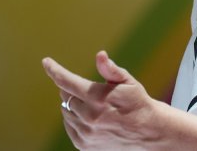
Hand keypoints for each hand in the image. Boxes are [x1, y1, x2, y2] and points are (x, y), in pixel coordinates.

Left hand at [42, 50, 164, 148]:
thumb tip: (100, 55)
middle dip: (72, 89)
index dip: (54, 70)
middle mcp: (89, 117)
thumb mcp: (129, 83)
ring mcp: (86, 133)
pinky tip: (88, 117)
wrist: (149, 133)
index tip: (46, 62)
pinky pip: (69, 127)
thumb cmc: (138, 104)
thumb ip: (111, 70)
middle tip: (87, 90)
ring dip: (73, 105)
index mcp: (98, 98)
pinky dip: (73, 119)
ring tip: (92, 105)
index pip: (67, 81)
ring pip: (66, 112)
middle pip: (66, 96)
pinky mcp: (85, 145)